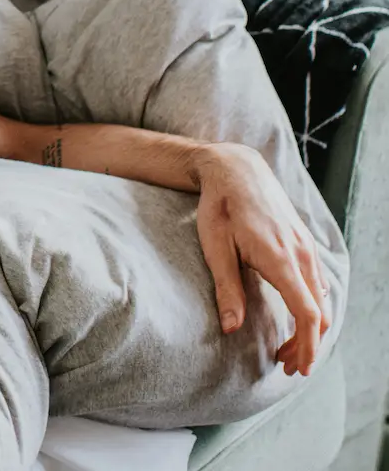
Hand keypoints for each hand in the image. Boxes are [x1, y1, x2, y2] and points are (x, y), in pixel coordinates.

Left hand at [193, 142, 328, 375]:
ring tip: (287, 347)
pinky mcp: (304, 244)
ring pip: (322, 299)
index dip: (307, 346)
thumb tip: (231, 329)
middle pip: (319, 314)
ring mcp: (307, 249)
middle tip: (286, 365)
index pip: (307, 314)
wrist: (236, 169)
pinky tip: (295, 315)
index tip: (300, 368)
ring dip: (310, 328)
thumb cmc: (219, 208)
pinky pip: (318, 283)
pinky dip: (312, 306)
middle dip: (307, 345)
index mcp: (280, 259)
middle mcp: (301, 256)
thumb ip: (226, 289)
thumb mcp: (215, 248)